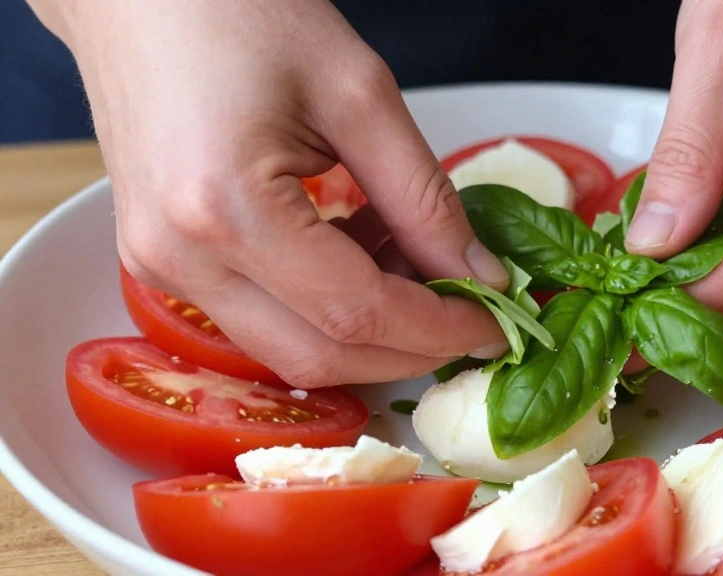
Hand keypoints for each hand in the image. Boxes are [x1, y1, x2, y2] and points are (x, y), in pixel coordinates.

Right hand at [30, 0, 509, 386]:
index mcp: (226, 207)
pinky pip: (261, 318)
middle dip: (410, 347)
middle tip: (470, 311)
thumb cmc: (240, 13)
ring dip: (370, 328)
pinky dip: (326, 307)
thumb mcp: (359, 94)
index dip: (440, 328)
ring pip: (289, 349)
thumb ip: (425, 198)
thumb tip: (480, 275)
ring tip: (413, 260)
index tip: (497, 325)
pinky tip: (363, 252)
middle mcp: (179, 256)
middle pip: (320, 355)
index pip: (357, 312)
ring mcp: (160, 267)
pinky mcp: (162, 263)